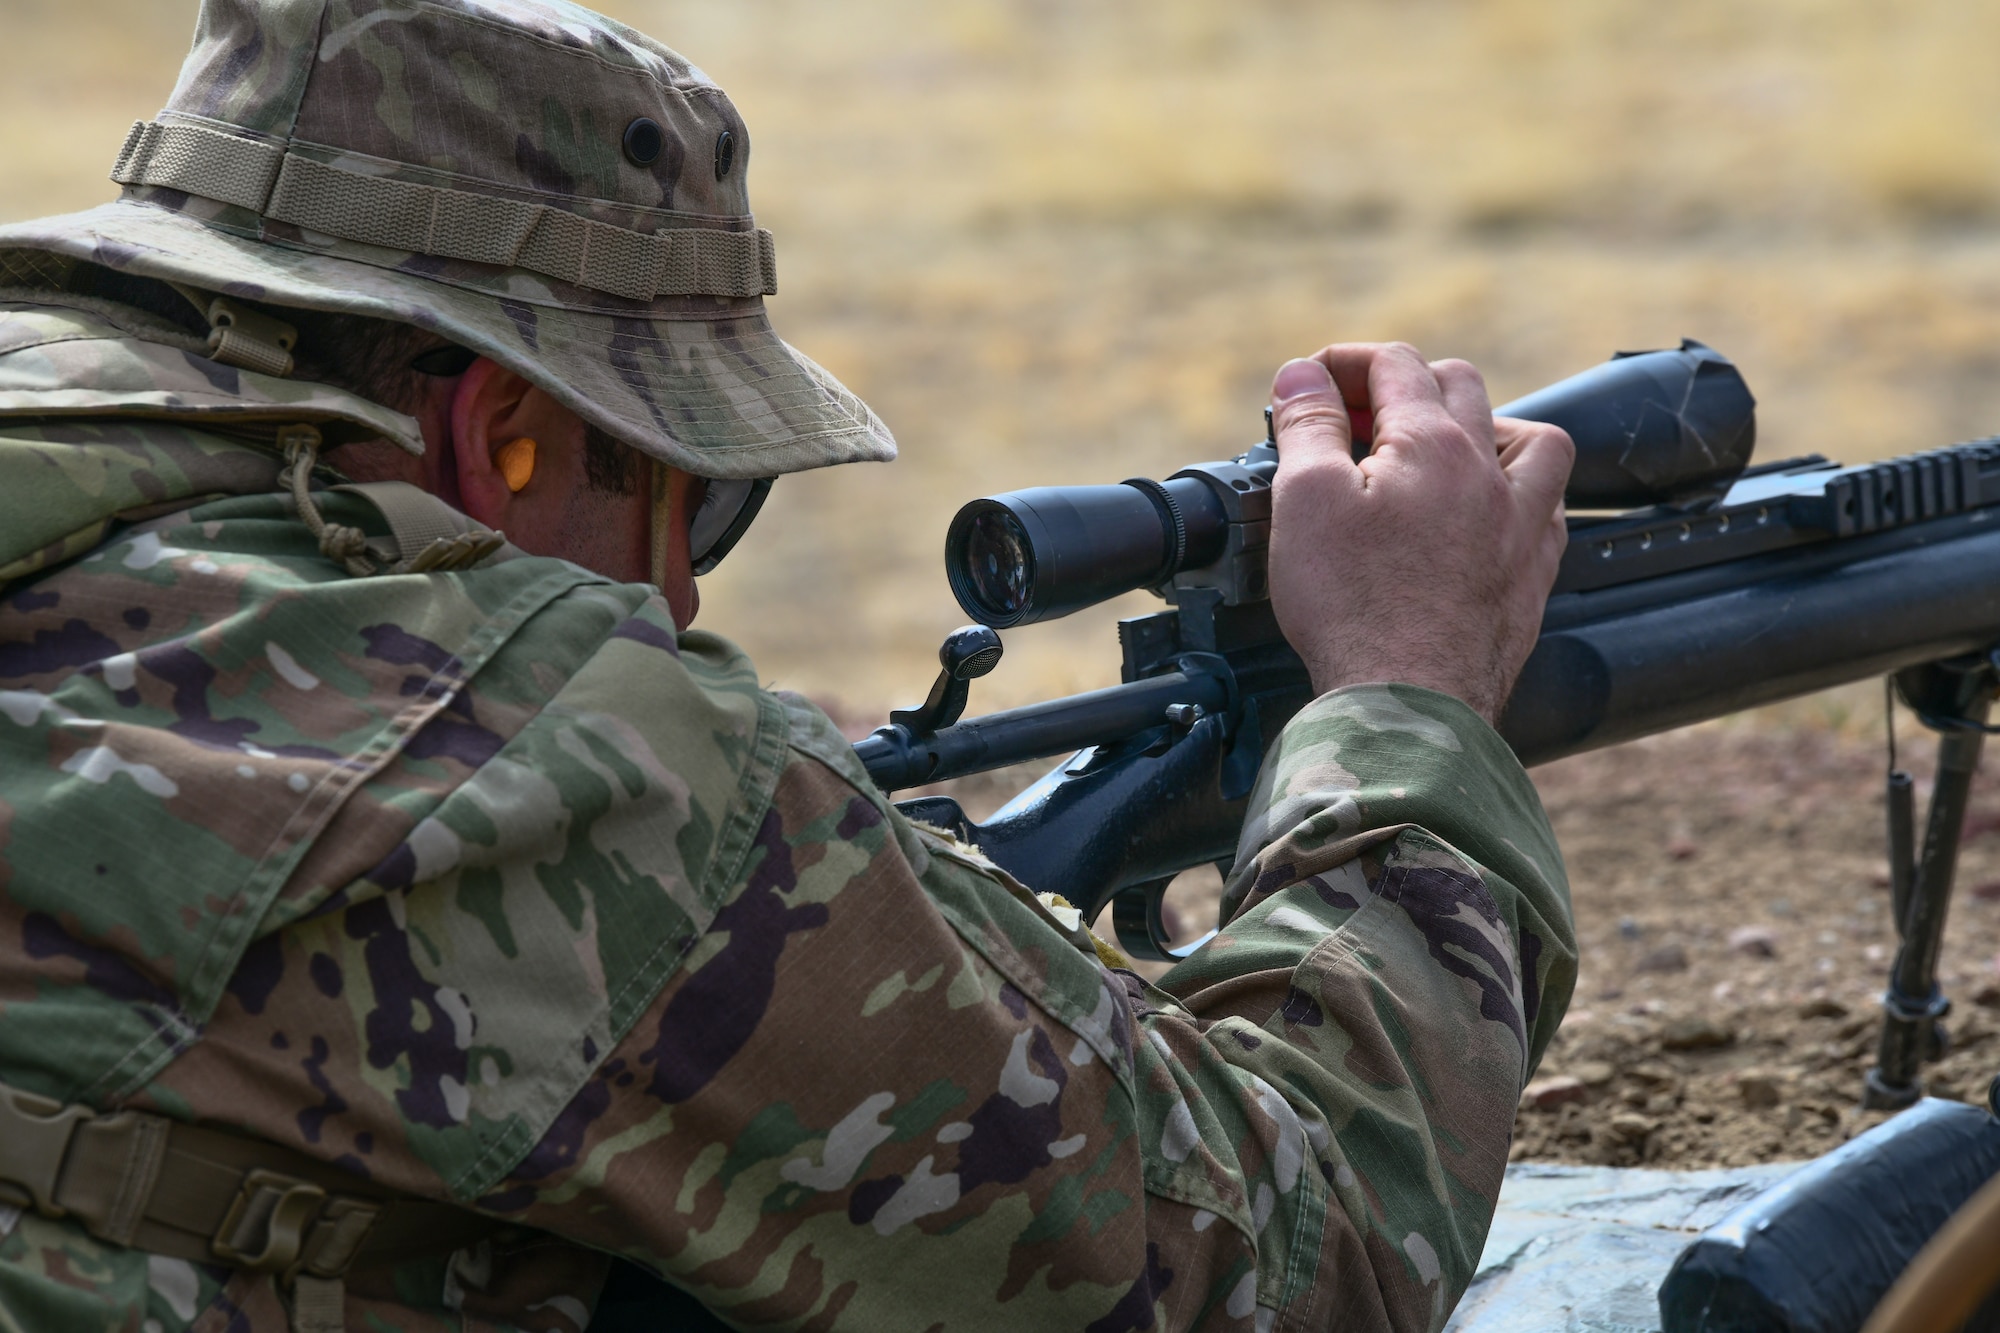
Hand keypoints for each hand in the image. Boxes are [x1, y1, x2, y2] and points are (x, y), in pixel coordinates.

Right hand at [1264, 343, 1571, 722]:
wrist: (1409, 702)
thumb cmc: (1353, 605)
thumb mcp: (1305, 500)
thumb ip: (1308, 426)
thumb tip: (1305, 374)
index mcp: (1434, 444)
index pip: (1394, 364)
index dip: (1344, 363)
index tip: (1310, 388)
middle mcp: (1491, 474)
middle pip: (1460, 385)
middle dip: (1404, 385)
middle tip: (1355, 420)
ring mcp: (1522, 525)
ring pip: (1530, 440)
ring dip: (1483, 425)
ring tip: (1438, 451)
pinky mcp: (1532, 577)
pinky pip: (1547, 508)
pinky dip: (1517, 493)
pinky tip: (1487, 513)